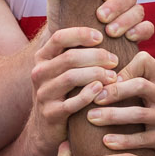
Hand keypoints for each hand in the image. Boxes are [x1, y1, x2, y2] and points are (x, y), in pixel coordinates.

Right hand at [29, 25, 114, 146]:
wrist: (46, 129)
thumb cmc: (64, 92)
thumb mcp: (62, 69)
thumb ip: (74, 49)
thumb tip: (102, 26)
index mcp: (42, 58)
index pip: (59, 37)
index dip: (81, 34)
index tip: (101, 37)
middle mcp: (39, 73)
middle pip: (69, 57)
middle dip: (96, 56)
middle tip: (115, 60)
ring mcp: (43, 94)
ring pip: (70, 78)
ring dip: (96, 74)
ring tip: (113, 76)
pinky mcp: (51, 114)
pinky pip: (71, 103)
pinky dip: (88, 95)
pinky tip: (101, 90)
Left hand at [43, 0, 150, 49]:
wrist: (66, 45)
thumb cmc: (64, 18)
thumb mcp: (56, 1)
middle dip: (118, 5)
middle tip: (101, 16)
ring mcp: (131, 16)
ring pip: (139, 11)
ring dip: (126, 20)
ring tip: (110, 31)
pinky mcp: (136, 33)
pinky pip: (148, 28)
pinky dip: (140, 31)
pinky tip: (128, 37)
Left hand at [85, 50, 154, 155]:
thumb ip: (136, 78)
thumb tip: (97, 70)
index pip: (143, 61)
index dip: (122, 68)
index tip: (104, 79)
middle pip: (139, 86)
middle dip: (113, 91)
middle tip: (92, 98)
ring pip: (138, 114)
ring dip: (112, 116)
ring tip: (91, 118)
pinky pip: (143, 139)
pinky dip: (123, 140)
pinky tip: (106, 141)